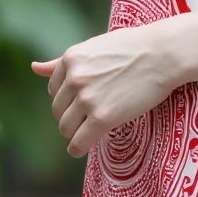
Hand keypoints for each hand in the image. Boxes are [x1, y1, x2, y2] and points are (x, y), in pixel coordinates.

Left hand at [34, 26, 184, 156]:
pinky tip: (81, 149)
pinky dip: (77, 149)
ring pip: (66, 127)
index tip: (82, 103)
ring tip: (87, 133)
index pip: (54, 89)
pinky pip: (79, 142)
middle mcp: (74, 78)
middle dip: (70, 116)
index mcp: (71, 59)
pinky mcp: (102, 117)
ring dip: (74, 133)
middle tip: (88, 119)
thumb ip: (63, 61)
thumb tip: (34, 68)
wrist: (164, 54)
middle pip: (58, 110)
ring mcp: (87, 99)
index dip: (68, 99)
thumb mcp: (95, 47)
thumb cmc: (135, 47)